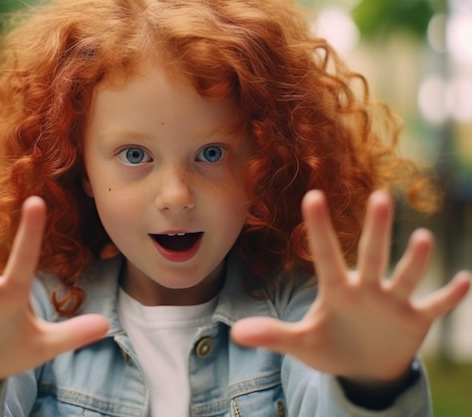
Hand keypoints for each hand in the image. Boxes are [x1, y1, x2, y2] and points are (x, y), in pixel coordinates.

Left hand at [231, 190, 469, 383]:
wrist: (364, 368)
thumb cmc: (330, 347)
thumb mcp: (301, 343)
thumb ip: (273, 334)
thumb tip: (234, 333)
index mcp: (336, 290)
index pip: (325, 255)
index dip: (319, 228)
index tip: (311, 195)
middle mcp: (366, 289)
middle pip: (372, 256)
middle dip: (377, 230)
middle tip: (380, 196)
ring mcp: (392, 303)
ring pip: (405, 276)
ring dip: (415, 261)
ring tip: (424, 237)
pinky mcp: (415, 321)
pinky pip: (435, 306)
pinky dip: (449, 296)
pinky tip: (463, 280)